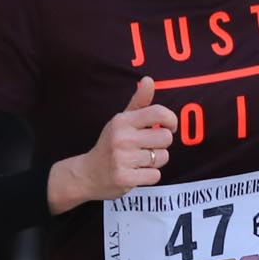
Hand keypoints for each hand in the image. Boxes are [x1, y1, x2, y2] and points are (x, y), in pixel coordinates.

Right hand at [51, 76, 174, 210]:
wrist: (87, 174)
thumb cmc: (109, 144)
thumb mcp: (121, 121)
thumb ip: (138, 102)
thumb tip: (149, 80)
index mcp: (122, 121)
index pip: (159, 113)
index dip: (171, 120)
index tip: (168, 127)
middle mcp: (122, 138)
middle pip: (166, 138)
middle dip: (161, 144)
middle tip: (147, 147)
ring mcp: (122, 159)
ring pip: (162, 158)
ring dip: (155, 161)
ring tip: (139, 161)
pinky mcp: (125, 179)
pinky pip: (155, 176)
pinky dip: (149, 176)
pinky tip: (136, 172)